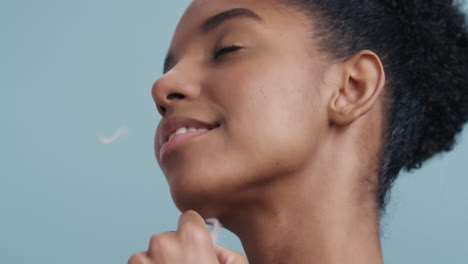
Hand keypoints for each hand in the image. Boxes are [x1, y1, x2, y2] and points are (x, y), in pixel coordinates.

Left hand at [128, 210, 246, 263]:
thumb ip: (227, 255)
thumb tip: (214, 250)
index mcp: (191, 237)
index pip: (188, 218)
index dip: (194, 234)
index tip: (194, 247)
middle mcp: (163, 243)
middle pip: (167, 238)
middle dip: (174, 253)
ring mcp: (142, 259)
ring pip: (149, 255)